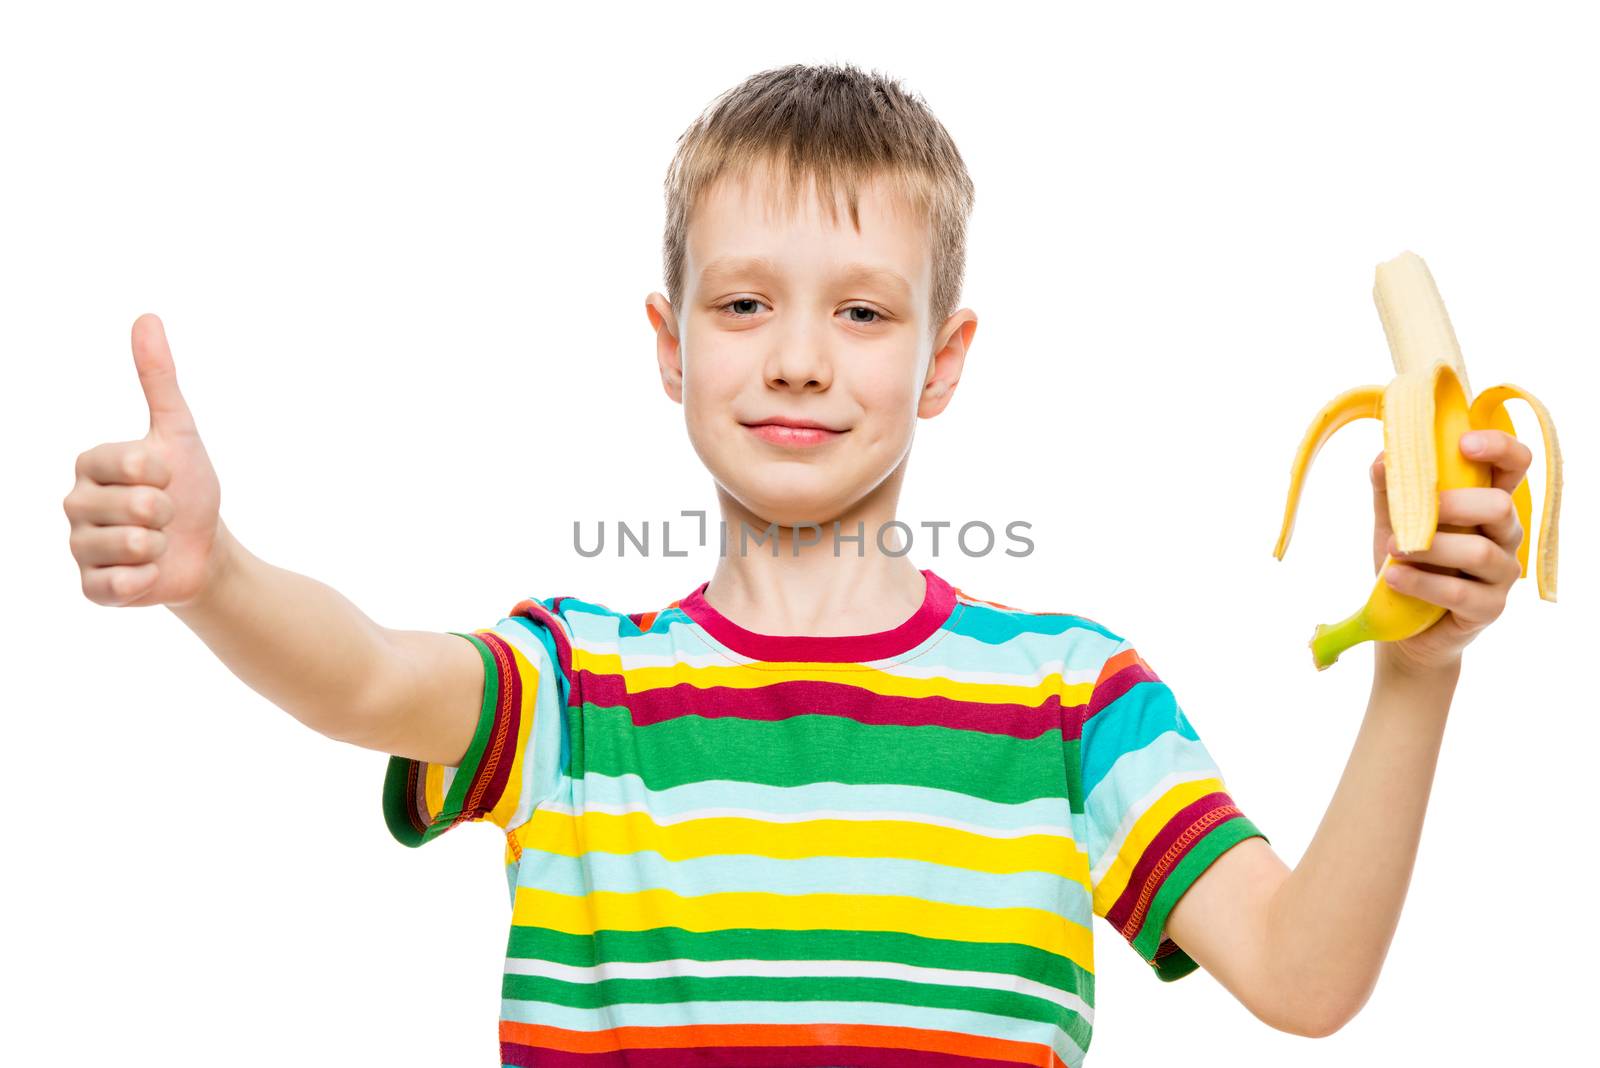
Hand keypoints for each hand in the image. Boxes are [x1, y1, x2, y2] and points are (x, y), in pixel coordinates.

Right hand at [64, 314, 226, 607]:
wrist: (204, 548)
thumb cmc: (188, 487)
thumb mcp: (179, 431)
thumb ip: (158, 378)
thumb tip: (146, 317)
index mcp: (90, 463)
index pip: (133, 463)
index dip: (165, 472)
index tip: (167, 476)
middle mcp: (75, 504)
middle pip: (136, 507)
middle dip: (168, 511)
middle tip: (165, 514)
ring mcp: (79, 547)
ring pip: (130, 547)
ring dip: (160, 546)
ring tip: (158, 543)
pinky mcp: (91, 588)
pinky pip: (118, 586)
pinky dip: (146, 580)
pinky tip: (148, 572)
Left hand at [1367, 430, 1529, 674]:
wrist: (1401, 624)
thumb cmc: (1406, 563)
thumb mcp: (1392, 521)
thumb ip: (1391, 490)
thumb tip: (1385, 458)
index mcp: (1486, 503)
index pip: (1514, 465)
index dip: (1499, 447)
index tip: (1463, 443)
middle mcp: (1504, 535)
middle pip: (1501, 505)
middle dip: (1454, 504)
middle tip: (1414, 513)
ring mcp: (1503, 574)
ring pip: (1479, 552)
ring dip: (1431, 548)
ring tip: (1392, 551)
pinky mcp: (1490, 608)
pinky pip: (1460, 593)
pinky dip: (1421, 583)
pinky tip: (1393, 578)